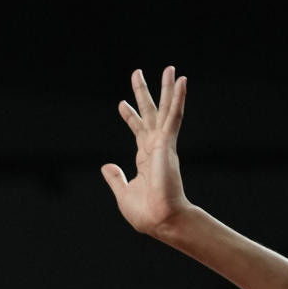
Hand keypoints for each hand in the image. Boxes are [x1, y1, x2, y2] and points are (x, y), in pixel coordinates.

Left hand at [101, 67, 191, 238]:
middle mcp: (156, 147)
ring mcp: (163, 144)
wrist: (161, 220)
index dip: (131, 117)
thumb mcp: (123, 192)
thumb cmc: (145, 212)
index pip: (138, 131)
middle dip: (145, 94)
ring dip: (166, 89)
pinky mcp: (168, 143)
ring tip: (169, 69)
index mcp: (145, 158)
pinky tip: (181, 80)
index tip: (122, 104)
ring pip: (166, 110)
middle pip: (151, 114)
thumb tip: (106, 166)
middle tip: (138, 73)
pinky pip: (174, 116)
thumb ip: (116, 178)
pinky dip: (178, 98)